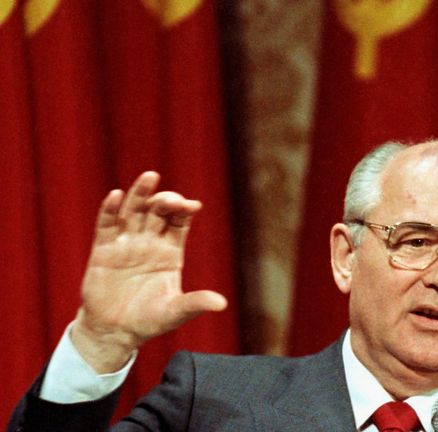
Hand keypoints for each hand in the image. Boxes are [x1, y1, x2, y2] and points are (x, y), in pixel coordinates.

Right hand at [71, 172, 226, 372]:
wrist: (115, 332)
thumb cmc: (149, 321)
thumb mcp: (174, 313)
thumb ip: (195, 304)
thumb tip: (222, 304)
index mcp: (170, 252)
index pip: (179, 222)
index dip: (185, 210)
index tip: (192, 206)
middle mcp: (149, 242)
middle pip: (158, 211)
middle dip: (166, 201)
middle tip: (171, 200)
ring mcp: (126, 244)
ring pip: (134, 211)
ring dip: (141, 193)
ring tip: (150, 177)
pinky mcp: (103, 250)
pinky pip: (107, 225)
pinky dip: (110, 210)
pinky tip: (115, 195)